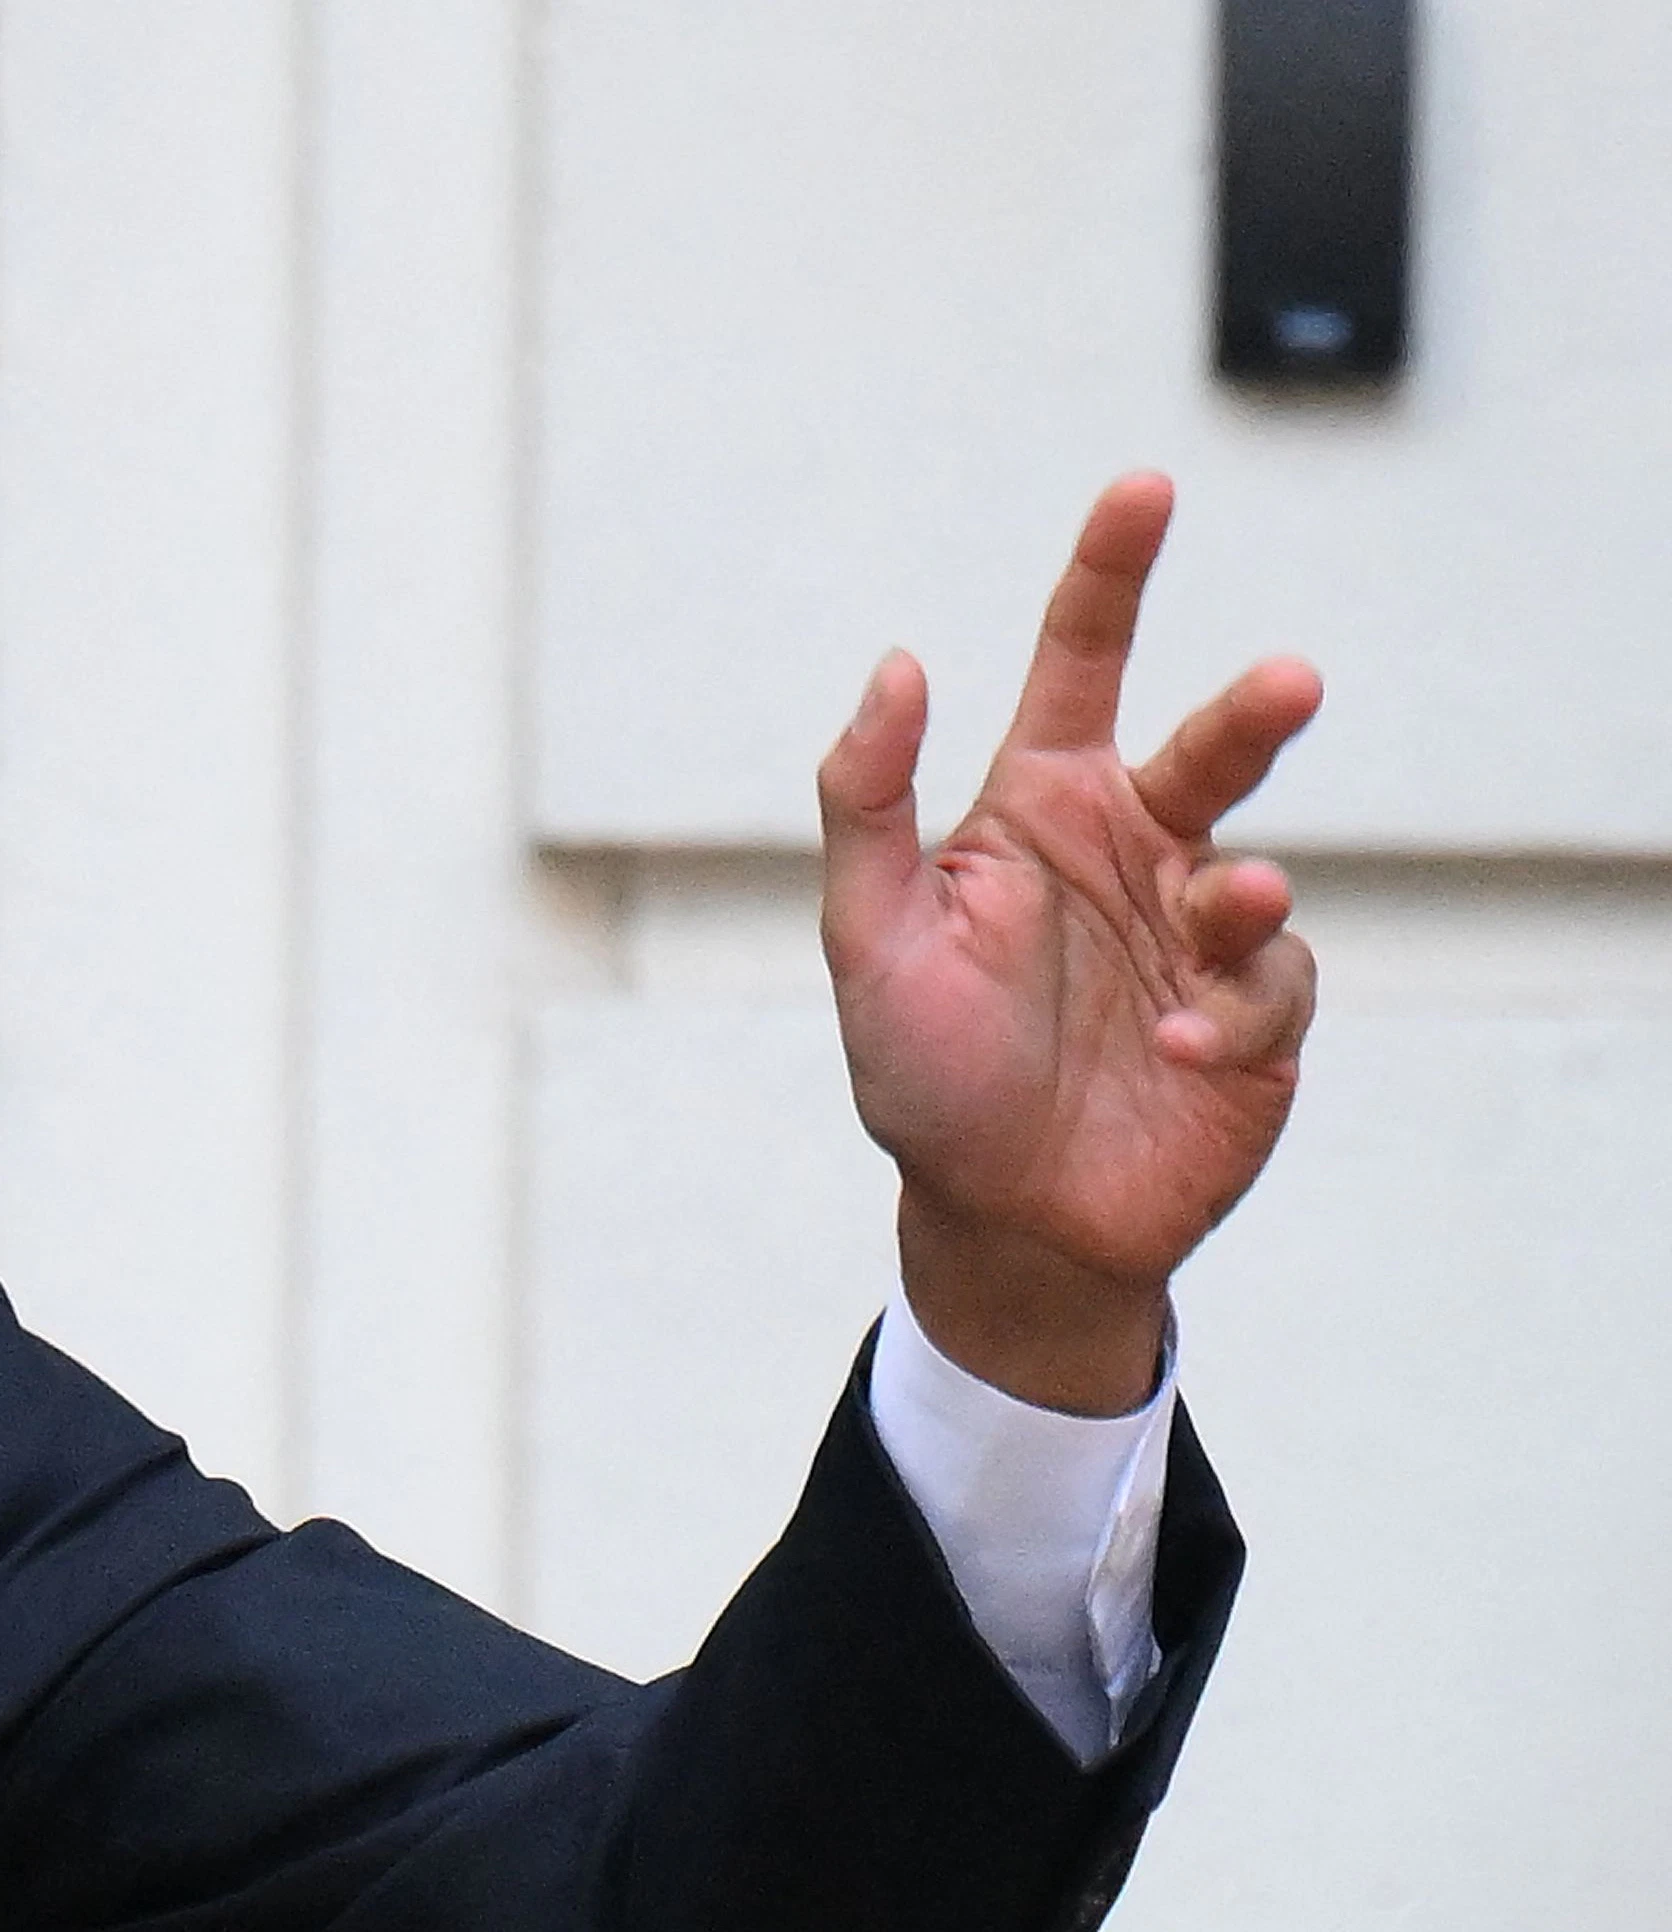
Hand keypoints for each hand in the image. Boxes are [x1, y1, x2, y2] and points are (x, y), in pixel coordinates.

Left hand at [818, 473, 1319, 1412]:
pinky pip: (1269, 990)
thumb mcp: (868, 934)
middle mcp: (1131, 853)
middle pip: (1206, 751)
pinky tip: (1180, 1047)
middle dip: (1251, 713)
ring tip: (1230, 898)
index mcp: (1040, 809)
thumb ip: (868, 803)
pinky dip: (1232, 1012)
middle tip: (1289, 682)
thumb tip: (895, 664)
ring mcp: (1199, 933)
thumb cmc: (924, 1070)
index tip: (1143, 486)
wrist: (998, 1218)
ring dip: (1246, 885)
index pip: (1081, 666)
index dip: (1109, 575)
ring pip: (1255, 869)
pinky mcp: (1254, 1020)